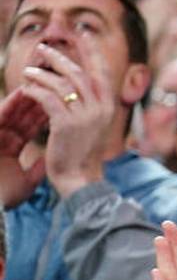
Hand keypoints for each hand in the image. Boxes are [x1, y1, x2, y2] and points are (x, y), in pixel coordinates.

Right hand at [0, 88, 48, 206]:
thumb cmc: (2, 197)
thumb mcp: (25, 183)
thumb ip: (37, 169)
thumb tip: (50, 162)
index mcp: (12, 146)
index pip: (33, 124)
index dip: (48, 111)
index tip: (67, 101)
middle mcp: (3, 136)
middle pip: (25, 112)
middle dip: (42, 96)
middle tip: (59, 84)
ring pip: (14, 109)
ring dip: (29, 95)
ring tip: (45, 81)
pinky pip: (1, 113)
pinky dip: (12, 103)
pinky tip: (26, 91)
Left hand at [20, 39, 114, 195]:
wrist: (81, 176)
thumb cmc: (84, 150)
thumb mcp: (95, 122)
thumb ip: (92, 100)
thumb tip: (84, 79)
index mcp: (109, 105)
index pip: (101, 70)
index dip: (91, 49)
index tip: (82, 32)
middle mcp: (100, 107)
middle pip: (78, 72)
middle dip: (59, 58)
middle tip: (43, 49)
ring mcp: (84, 115)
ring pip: (61, 83)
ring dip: (41, 74)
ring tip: (27, 72)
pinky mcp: (66, 124)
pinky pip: (47, 98)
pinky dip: (35, 90)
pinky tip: (26, 88)